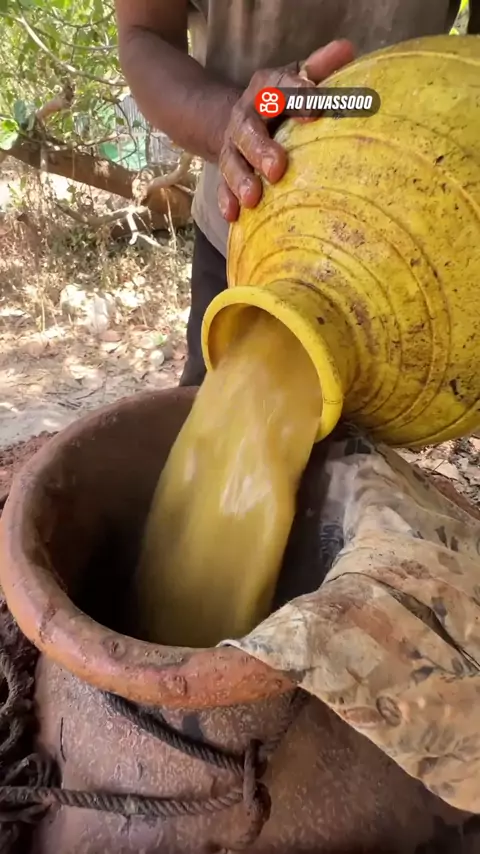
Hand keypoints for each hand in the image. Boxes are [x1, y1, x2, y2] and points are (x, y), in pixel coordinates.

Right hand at [218, 39, 354, 222]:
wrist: (239, 119)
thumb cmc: (282, 101)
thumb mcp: (297, 79)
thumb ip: (319, 69)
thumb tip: (347, 49)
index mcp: (266, 90)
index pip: (280, 89)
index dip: (297, 97)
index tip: (316, 110)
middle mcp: (245, 117)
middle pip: (249, 130)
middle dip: (261, 149)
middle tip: (277, 168)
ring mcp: (233, 146)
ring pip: (232, 161)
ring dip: (241, 180)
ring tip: (253, 198)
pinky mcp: (227, 171)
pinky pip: (223, 186)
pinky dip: (227, 200)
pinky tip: (234, 215)